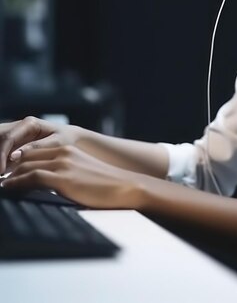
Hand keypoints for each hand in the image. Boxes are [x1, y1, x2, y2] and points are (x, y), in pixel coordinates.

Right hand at [0, 116, 79, 174]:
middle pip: (0, 138)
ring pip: (0, 143)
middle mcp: (20, 127)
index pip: (8, 137)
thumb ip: (36, 147)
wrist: (72, 138)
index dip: (1, 154)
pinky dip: (2, 162)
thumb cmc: (67, 139)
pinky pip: (3, 151)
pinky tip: (4, 174)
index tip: (1, 171)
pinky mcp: (15, 145)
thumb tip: (15, 155)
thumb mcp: (56, 143)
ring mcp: (16, 135)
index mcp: (29, 124)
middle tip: (0, 173)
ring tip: (2, 175)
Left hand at [1, 145, 143, 208]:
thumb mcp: (82, 174)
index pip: (34, 151)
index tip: (4, 171)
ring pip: (26, 165)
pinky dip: (15, 183)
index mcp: (68, 149)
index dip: (17, 161)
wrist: (124, 187)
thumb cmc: (105, 186)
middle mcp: (63, 152)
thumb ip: (65, 173)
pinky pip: (31, 177)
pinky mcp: (62, 177)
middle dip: (8, 166)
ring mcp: (62, 163)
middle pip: (27, 156)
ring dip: (8, 175)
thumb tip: (50, 184)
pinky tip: (7, 188)